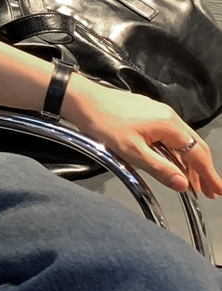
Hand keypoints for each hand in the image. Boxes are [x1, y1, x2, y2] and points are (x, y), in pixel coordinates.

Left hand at [63, 74, 221, 198]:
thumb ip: (159, 168)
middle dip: (204, 170)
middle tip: (210, 191)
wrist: (82, 99)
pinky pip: (170, 136)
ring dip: (189, 163)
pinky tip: (172, 163)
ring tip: (193, 184)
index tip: (218, 190)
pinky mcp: (148, 113)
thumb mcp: (132, 152)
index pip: (197, 153)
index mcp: (168, 125)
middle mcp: (168, 116)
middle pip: (195, 146)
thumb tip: (183, 184)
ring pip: (183, 141)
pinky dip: (177, 153)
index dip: (209, 174)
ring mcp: (158, 113)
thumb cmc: (104, 123)